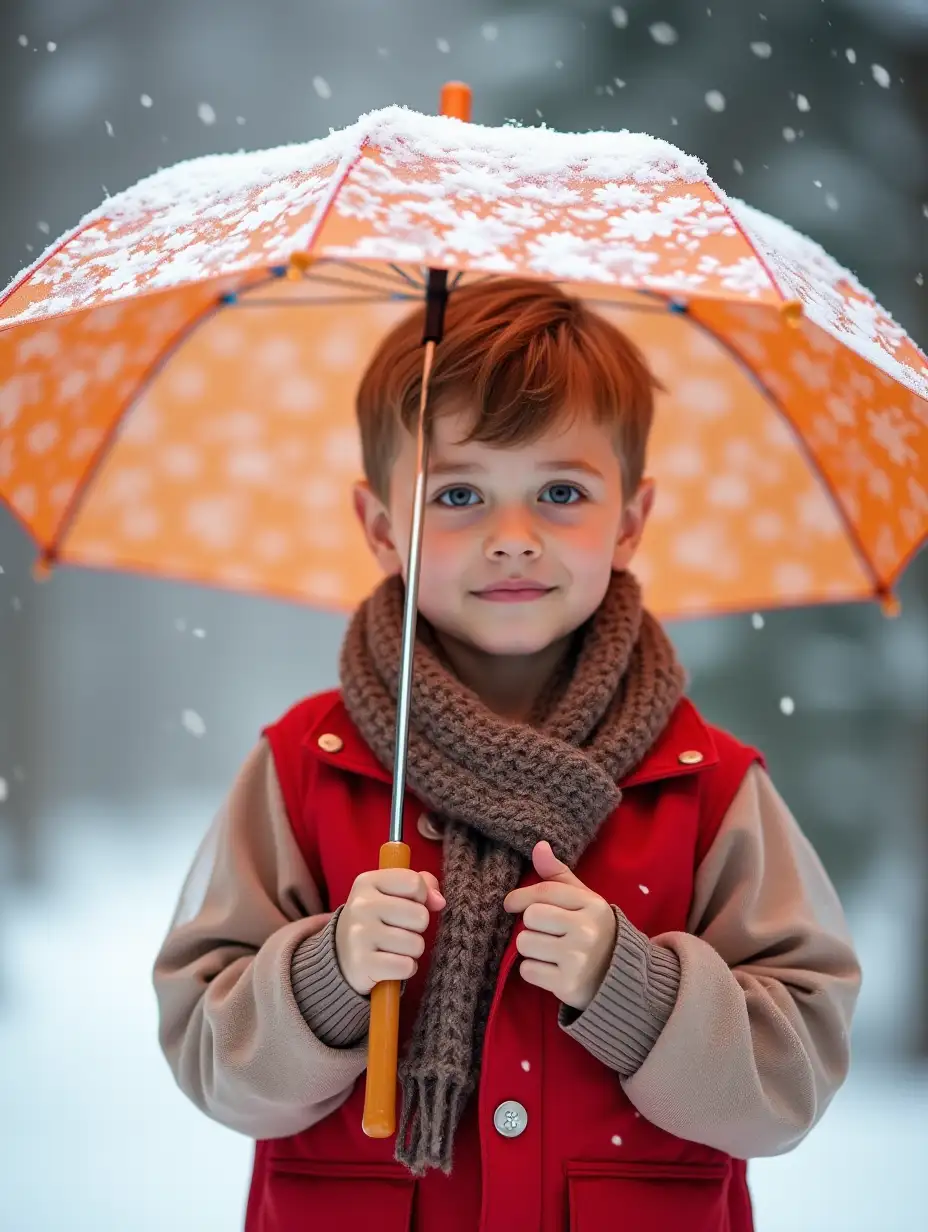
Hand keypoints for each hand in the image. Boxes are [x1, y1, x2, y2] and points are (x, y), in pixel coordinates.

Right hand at [335, 866, 445, 995]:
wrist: (340, 956)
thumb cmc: (375, 920)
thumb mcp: (391, 894)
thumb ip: (420, 885)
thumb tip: (439, 901)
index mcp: (367, 882)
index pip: (414, 882)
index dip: (421, 897)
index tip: (408, 905)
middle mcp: (361, 905)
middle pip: (420, 915)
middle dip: (417, 928)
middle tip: (399, 930)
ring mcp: (359, 934)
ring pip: (416, 944)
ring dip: (412, 951)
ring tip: (394, 948)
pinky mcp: (362, 964)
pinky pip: (406, 966)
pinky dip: (405, 969)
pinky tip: (391, 964)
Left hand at [503, 841, 616, 1011]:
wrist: (620, 979)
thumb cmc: (593, 932)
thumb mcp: (583, 901)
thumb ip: (559, 875)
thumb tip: (539, 846)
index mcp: (592, 905)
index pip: (544, 892)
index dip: (520, 897)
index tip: (511, 904)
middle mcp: (586, 930)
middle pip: (530, 918)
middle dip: (531, 926)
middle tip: (546, 933)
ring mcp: (578, 959)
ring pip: (525, 944)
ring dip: (530, 949)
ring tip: (550, 952)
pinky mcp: (568, 984)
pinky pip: (527, 970)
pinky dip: (533, 970)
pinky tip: (552, 970)